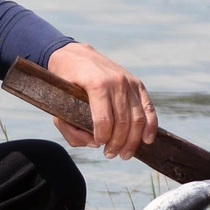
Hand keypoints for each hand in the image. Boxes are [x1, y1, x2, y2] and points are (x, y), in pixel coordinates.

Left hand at [44, 43, 158, 159]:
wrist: (76, 55)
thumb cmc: (65, 82)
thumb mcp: (58, 103)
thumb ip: (69, 128)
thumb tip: (94, 143)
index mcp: (96, 84)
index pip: (104, 120)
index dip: (103, 137)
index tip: (99, 145)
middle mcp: (116, 82)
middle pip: (123, 122)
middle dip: (118, 143)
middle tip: (110, 154)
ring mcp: (129, 82)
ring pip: (137, 118)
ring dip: (132, 140)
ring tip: (124, 154)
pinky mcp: (137, 84)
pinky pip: (148, 108)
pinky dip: (150, 126)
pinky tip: (146, 140)